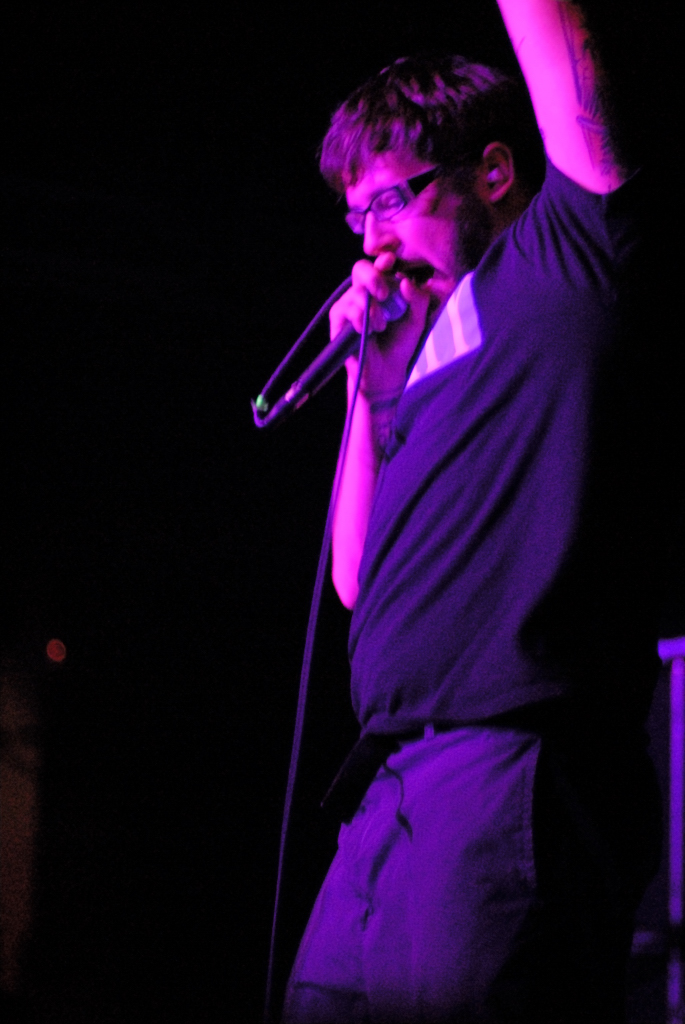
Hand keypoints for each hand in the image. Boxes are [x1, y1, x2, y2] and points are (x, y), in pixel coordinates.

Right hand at [330, 252, 431, 397]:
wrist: (387, 371)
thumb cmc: (401, 343)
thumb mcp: (417, 319)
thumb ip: (418, 298)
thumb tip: (404, 281)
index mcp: (383, 287)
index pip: (379, 265)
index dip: (383, 260)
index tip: (391, 261)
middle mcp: (364, 292)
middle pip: (360, 269)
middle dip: (373, 277)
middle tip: (385, 294)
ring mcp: (349, 304)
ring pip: (356, 292)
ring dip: (372, 309)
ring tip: (382, 326)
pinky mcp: (338, 319)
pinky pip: (346, 309)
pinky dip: (360, 318)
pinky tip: (368, 331)